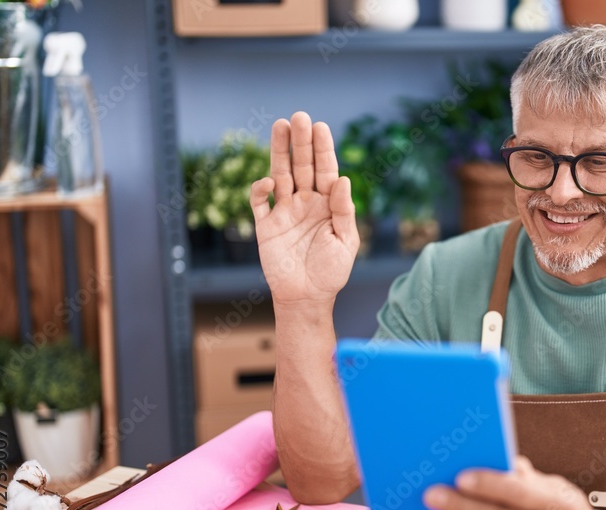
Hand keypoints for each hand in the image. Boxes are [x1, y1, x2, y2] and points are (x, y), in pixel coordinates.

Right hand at [250, 112, 358, 306]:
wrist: (306, 298)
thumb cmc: (331, 272)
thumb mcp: (346, 242)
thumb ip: (344, 211)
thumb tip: (343, 180)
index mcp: (327, 204)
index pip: (325, 170)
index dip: (322, 149)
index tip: (320, 126)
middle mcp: (305, 202)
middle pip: (302, 165)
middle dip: (300, 142)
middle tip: (299, 116)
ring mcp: (284, 211)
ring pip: (280, 175)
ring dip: (279, 152)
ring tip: (280, 125)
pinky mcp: (266, 226)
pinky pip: (260, 202)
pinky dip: (261, 189)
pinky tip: (269, 182)